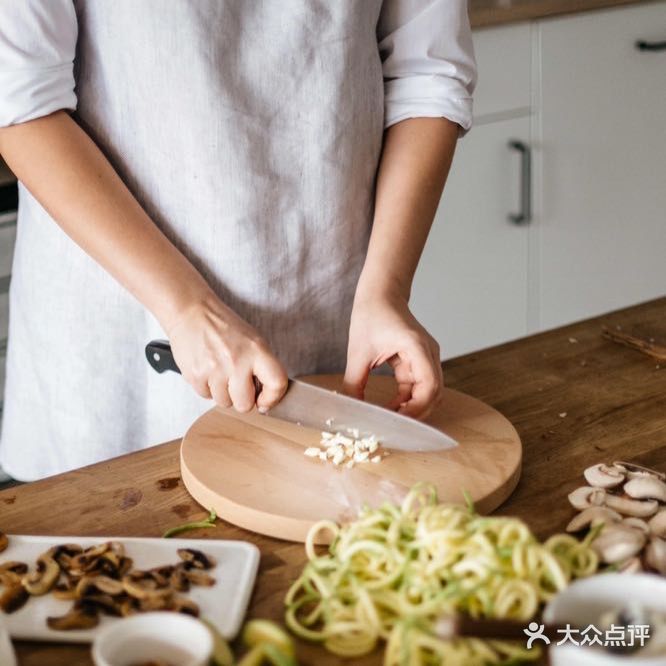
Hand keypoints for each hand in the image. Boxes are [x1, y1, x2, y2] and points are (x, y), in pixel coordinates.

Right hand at [167, 295, 287, 412]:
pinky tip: (207, 369)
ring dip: (223, 392)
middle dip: (241, 398)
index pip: (277, 383)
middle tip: (236, 382)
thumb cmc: (224, 327)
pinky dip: (207, 386)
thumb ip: (262, 367)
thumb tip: (265, 397)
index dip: (272, 398)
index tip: (265, 401)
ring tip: (219, 371)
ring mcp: (215, 370)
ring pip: (224, 403)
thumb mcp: (253, 340)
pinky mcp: (195, 375)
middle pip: (245, 405)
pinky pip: (206, 396)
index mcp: (257, 350)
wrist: (192, 312)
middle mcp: (237, 361)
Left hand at [343, 291, 442, 418]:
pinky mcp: (419, 361)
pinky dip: (408, 400)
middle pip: (434, 393)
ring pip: (429, 392)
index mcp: (416, 347)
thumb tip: (351, 409)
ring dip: (414, 408)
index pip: (429, 386)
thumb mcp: (357, 352)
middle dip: (417, 413)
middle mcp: (428, 353)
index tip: (397, 420)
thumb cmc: (371, 315)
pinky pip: (419, 386)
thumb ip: (354, 383)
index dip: (416, 408)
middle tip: (395, 426)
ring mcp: (426, 357)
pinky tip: (392, 408)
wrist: (380, 295)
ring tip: (392, 419)